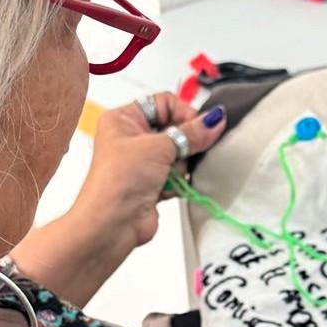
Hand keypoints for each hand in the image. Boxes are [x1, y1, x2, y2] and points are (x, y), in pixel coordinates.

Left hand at [7, 94, 227, 309]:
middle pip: (175, 130)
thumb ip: (192, 132)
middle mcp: (131, 139)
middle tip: (182, 153)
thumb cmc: (117, 182)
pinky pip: (178, 175)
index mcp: (123, 119)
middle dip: (183, 145)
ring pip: (180, 154)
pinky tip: (169, 188)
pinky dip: (178, 182)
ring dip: (179, 166)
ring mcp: (143, 163)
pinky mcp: (153, 184)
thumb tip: (214, 119)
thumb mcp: (159, 146)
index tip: (199, 126)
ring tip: (168, 176)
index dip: (183, 113)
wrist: (112, 224)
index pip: (164, 102)